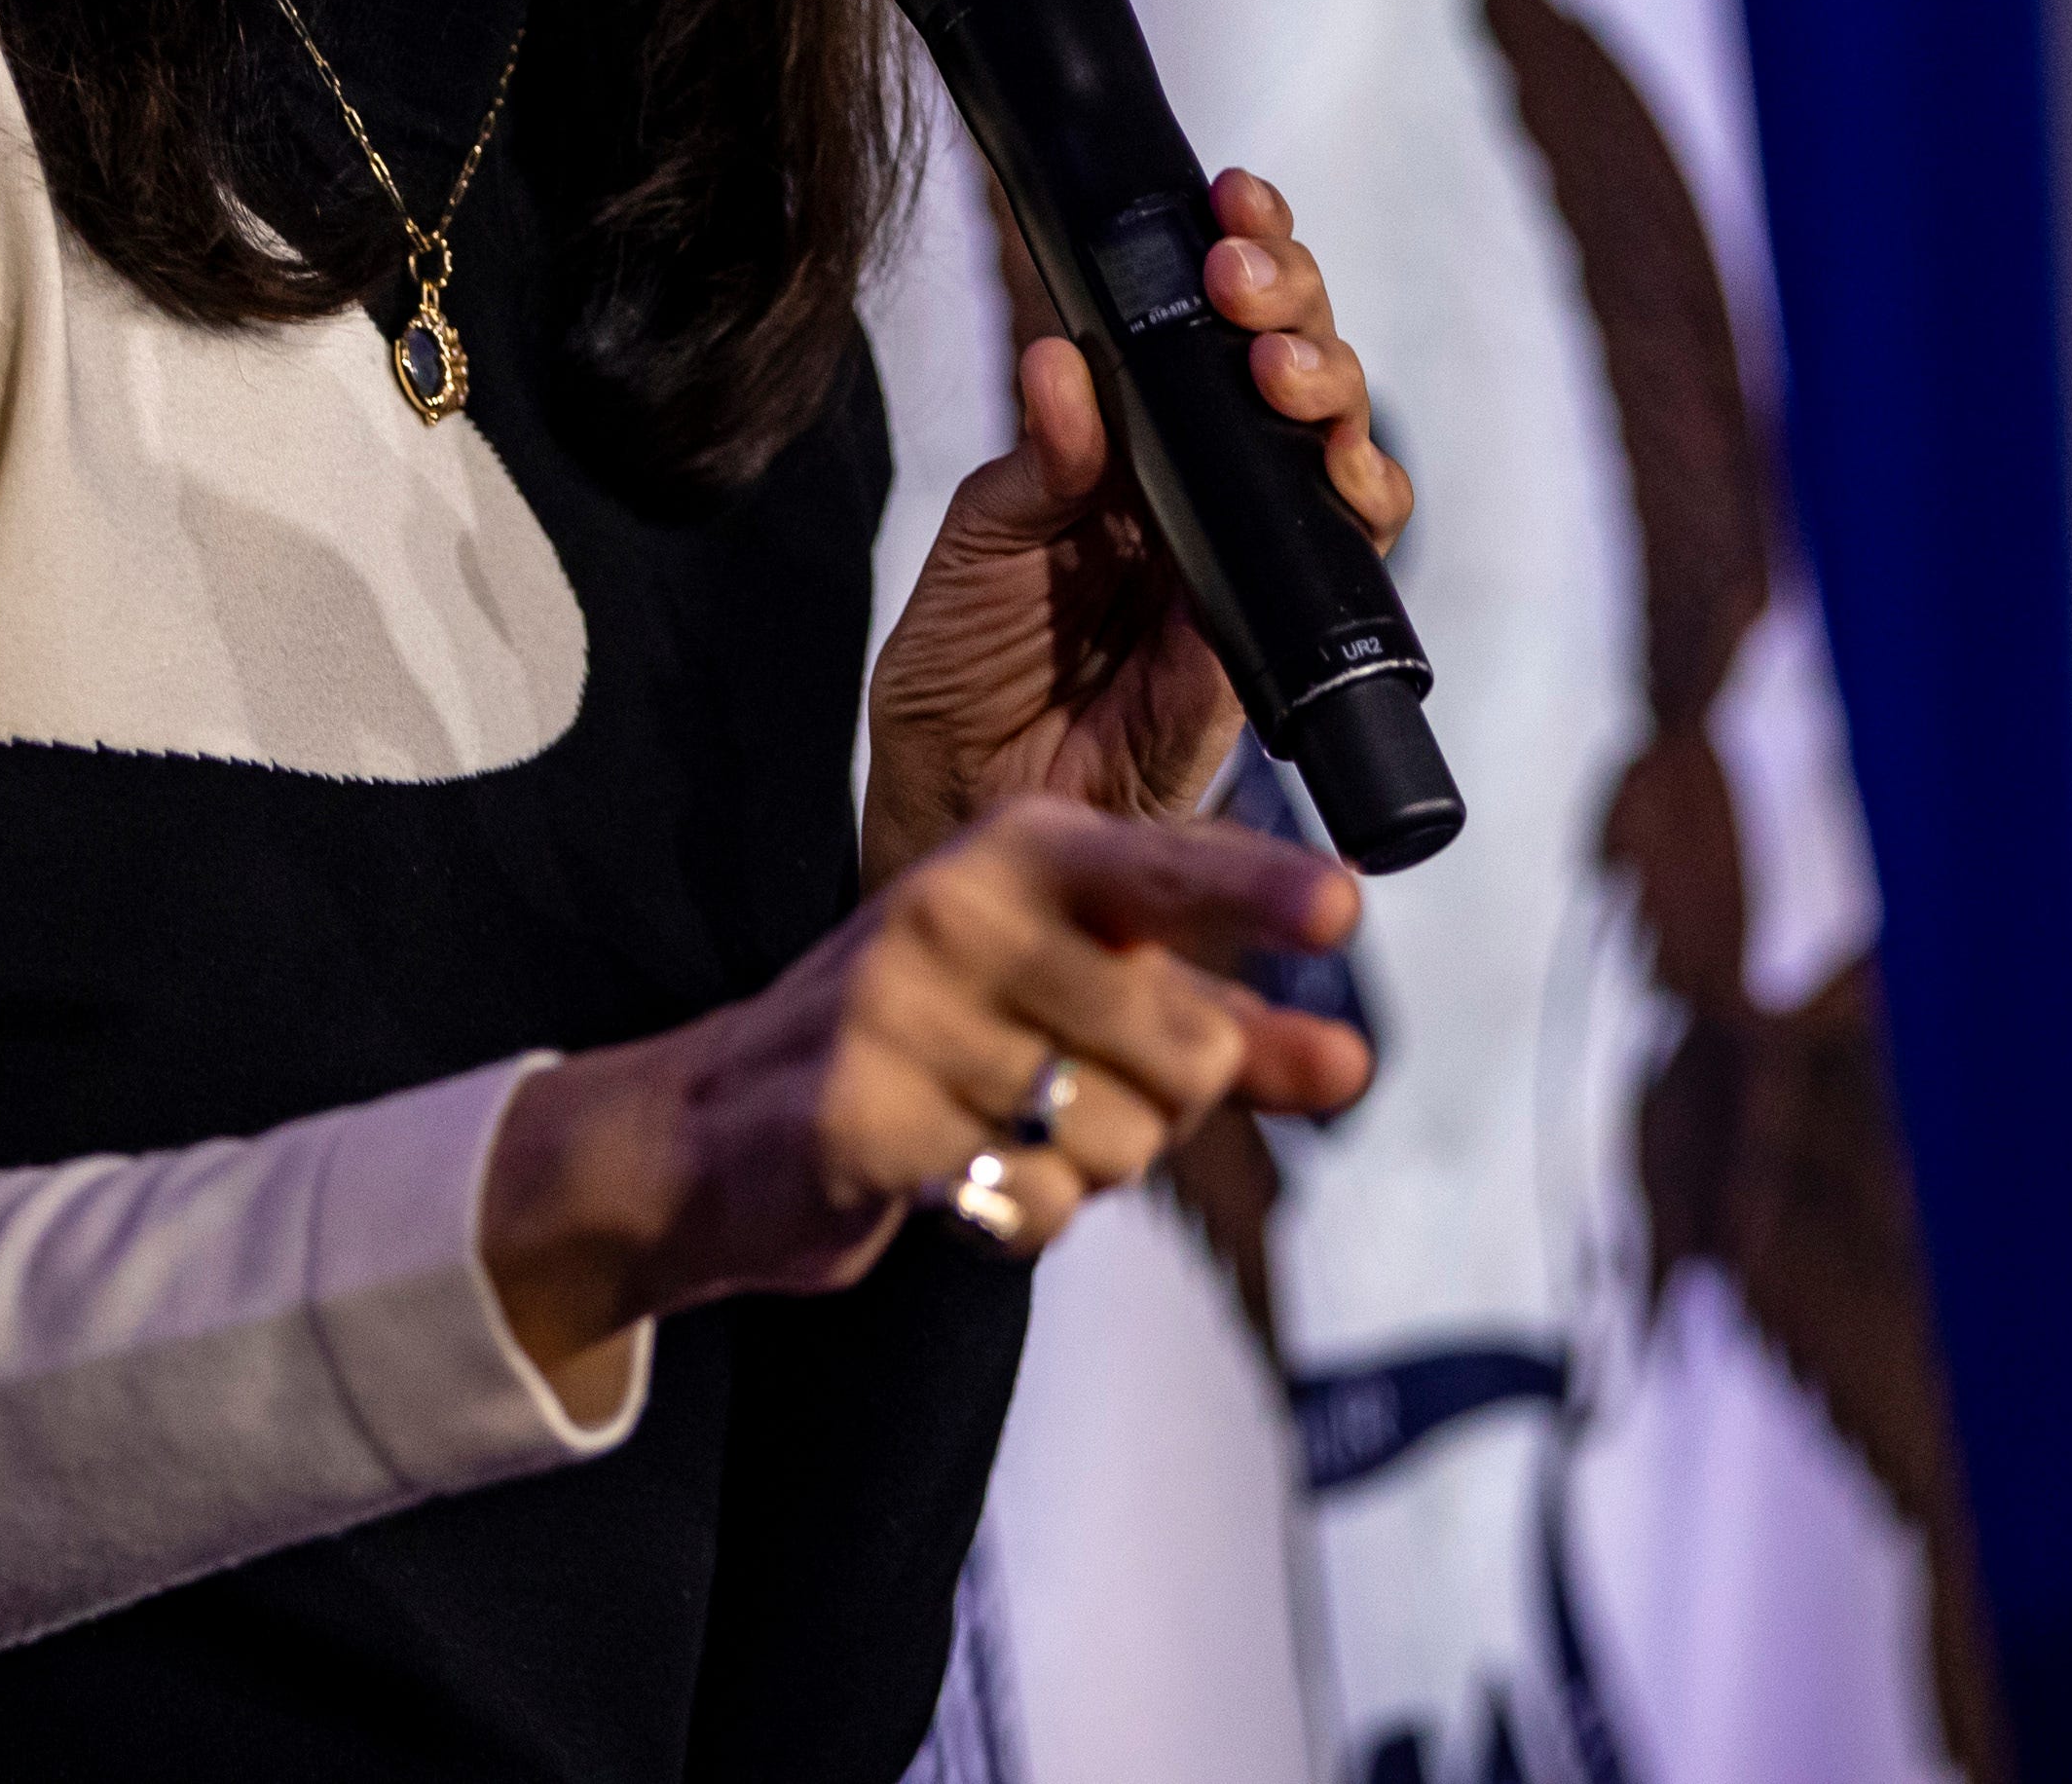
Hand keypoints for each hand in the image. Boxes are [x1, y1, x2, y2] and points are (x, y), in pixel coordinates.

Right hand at [479, 800, 1371, 1408]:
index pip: (1163, 869)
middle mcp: (960, 911)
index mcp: (1018, 855)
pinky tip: (953, 1173)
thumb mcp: (1068, 997)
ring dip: (1083, 1169)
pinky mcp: (862, 1112)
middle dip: (1154, 1105)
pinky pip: (1037, 1204)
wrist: (719, 1125)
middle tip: (1056, 1084)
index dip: (1255, 892)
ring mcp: (901, 1008)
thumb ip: (1217, 1025)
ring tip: (991, 1126)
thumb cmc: (921, 1040)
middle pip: (1185, 1050)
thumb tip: (1352, 1064)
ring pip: (1120, 1141)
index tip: (1342, 905)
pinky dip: (1020, 1215)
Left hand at [862, 170, 1410, 878]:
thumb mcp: (979, 541)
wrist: (964, 800)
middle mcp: (1206, 485)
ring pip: (1339, 446)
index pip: (1207, 323)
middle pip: (1293, 364)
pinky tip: (1331, 469)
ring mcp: (1250, 554)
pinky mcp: (1277, 632)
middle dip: (1290, 300)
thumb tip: (1065, 358)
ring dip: (1327, 387)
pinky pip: (1347, 556)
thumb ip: (1036, 461)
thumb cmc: (966, 665)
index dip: (1242, 251)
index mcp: (1135, 440)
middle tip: (1243, 274)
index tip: (1227, 196)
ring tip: (1274, 368)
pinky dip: (1355, 501)